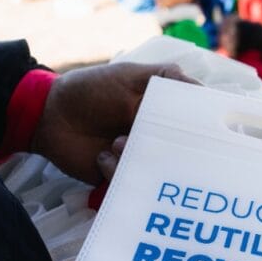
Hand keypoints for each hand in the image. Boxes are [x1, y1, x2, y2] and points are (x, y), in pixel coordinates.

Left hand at [32, 62, 193, 184]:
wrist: (50, 115)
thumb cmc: (90, 90)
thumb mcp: (129, 75)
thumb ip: (165, 78)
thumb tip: (203, 90)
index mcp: (162, 116)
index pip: (193, 128)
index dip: (202, 134)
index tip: (212, 138)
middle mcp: (155, 140)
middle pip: (179, 156)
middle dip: (170, 151)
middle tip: (154, 142)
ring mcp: (137, 160)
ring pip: (156, 172)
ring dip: (135, 157)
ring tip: (116, 144)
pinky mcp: (119, 178)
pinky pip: (131, 184)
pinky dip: (116, 170)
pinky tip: (102, 157)